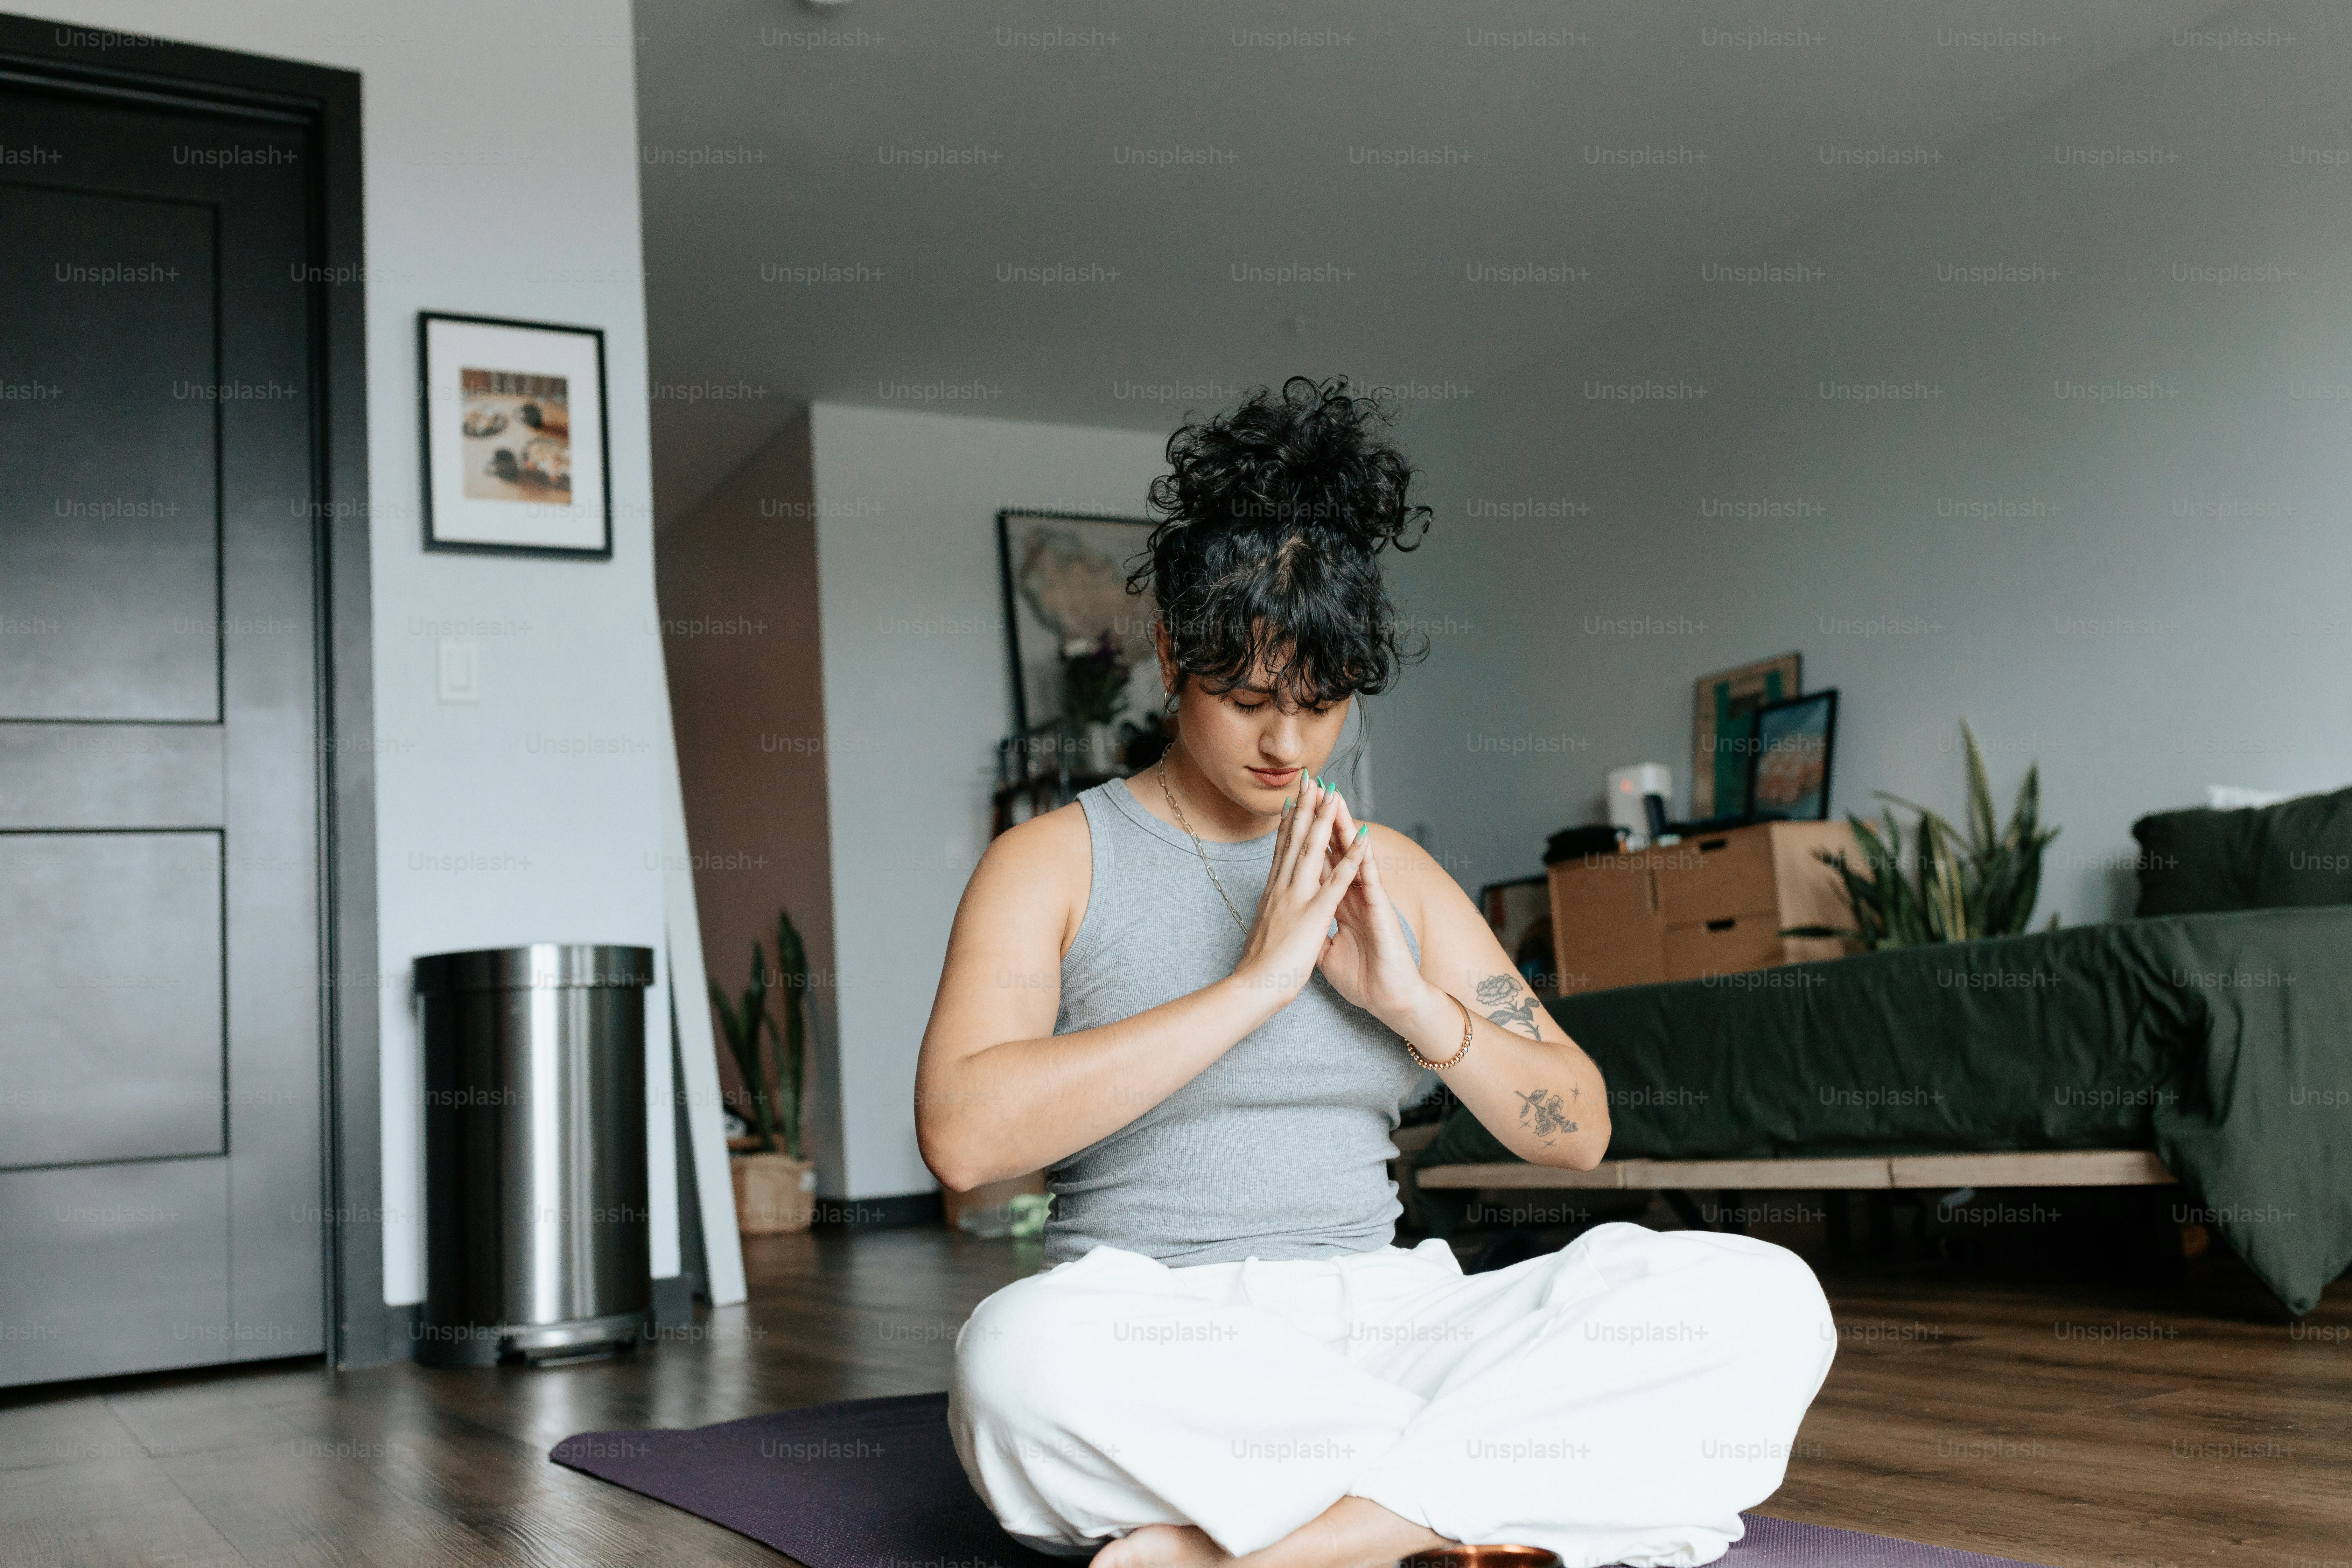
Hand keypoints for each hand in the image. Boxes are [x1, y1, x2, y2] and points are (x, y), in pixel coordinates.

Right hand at [1232, 775, 1369, 1007]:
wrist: (1251, 987)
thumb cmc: (1256, 967)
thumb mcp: (1263, 931)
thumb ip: (1271, 914)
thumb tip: (1269, 907)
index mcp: (1272, 893)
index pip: (1281, 850)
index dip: (1287, 822)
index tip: (1292, 799)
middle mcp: (1282, 888)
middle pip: (1294, 839)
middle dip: (1304, 806)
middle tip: (1310, 778)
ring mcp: (1297, 898)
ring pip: (1313, 850)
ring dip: (1325, 820)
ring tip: (1334, 794)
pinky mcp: (1314, 914)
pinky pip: (1337, 881)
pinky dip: (1352, 859)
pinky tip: (1362, 840)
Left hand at [1317, 792, 1438, 1031]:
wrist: (1387, 999)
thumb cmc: (1362, 977)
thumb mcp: (1326, 952)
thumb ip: (1316, 932)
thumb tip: (1299, 925)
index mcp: (1335, 904)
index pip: (1317, 862)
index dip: (1305, 837)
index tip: (1291, 811)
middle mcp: (1351, 896)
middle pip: (1333, 850)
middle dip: (1322, 819)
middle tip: (1311, 787)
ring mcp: (1367, 901)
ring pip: (1354, 857)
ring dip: (1345, 827)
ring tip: (1336, 798)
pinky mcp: (1380, 913)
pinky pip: (1372, 881)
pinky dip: (1366, 859)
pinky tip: (1363, 838)